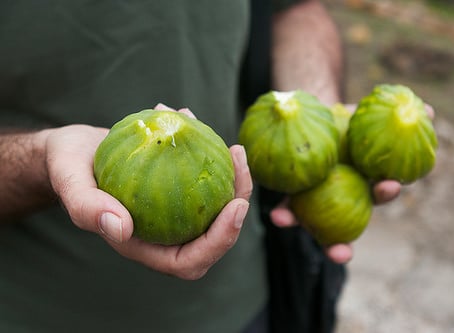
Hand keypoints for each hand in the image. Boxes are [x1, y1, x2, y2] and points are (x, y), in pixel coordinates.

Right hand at [45, 104, 251, 279]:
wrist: (71, 151)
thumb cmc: (67, 167)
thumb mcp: (69, 182)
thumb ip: (86, 208)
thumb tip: (121, 228)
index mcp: (143, 245)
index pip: (190, 261)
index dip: (220, 241)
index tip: (236, 206)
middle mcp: (163, 231)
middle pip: (214, 233)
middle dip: (238, 202)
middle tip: (239, 160)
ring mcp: (172, 210)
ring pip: (216, 205)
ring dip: (232, 177)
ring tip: (232, 146)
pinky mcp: (176, 185)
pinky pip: (201, 176)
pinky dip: (207, 152)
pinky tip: (196, 120)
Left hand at [270, 103, 434, 263]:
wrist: (319, 120)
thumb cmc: (352, 123)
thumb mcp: (372, 120)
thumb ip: (396, 119)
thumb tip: (431, 109)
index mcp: (365, 183)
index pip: (379, 192)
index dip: (385, 192)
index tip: (389, 184)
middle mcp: (341, 199)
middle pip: (344, 226)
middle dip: (341, 244)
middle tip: (341, 248)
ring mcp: (313, 201)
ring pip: (305, 220)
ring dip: (296, 222)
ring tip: (284, 221)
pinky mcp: (290, 194)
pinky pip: (284, 205)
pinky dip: (282, 214)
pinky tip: (275, 216)